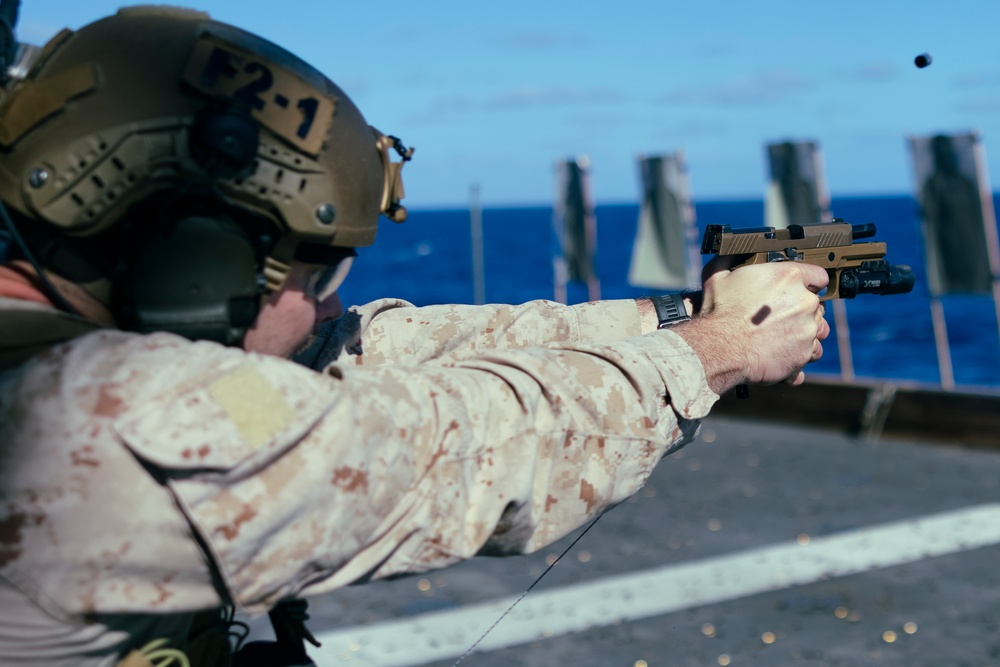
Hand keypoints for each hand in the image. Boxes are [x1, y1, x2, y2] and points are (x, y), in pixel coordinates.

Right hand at [673, 261, 829, 393]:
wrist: (718, 349)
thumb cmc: (718, 313)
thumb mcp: (718, 276)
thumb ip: (730, 260)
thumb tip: (731, 252)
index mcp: (789, 277)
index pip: (818, 276)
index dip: (807, 283)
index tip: (799, 289)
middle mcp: (804, 301)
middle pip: (816, 304)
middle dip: (801, 309)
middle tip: (780, 316)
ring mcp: (807, 329)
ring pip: (816, 329)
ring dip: (803, 331)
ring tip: (782, 336)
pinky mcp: (803, 353)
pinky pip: (808, 353)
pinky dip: (797, 354)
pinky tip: (781, 352)